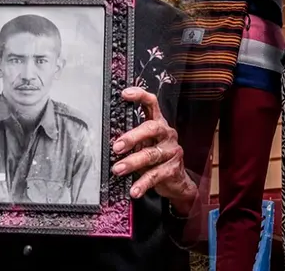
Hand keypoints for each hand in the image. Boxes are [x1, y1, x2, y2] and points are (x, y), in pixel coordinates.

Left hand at [112, 87, 196, 213]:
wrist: (177, 181)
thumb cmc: (156, 159)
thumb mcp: (144, 145)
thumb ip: (132, 140)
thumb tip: (107, 140)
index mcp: (159, 124)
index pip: (152, 104)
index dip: (140, 96)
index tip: (124, 94)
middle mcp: (167, 134)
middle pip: (151, 128)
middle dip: (132, 136)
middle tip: (117, 146)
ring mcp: (171, 151)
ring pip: (151, 154)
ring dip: (132, 162)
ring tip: (118, 169)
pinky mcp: (172, 169)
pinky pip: (155, 175)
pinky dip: (142, 184)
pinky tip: (134, 190)